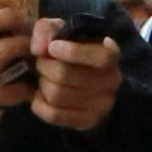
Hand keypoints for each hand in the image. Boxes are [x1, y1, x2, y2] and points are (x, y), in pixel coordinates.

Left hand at [24, 16, 126, 138]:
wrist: (84, 81)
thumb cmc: (70, 51)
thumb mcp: (60, 31)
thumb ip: (47, 30)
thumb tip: (40, 49)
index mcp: (111, 54)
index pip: (99, 57)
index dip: (72, 52)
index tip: (52, 48)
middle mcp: (112, 80)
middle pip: (65, 75)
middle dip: (44, 67)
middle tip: (41, 63)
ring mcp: (102, 104)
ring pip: (57, 95)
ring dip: (41, 85)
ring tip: (43, 79)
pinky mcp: (88, 121)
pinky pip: (54, 115)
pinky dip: (39, 105)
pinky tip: (40, 96)